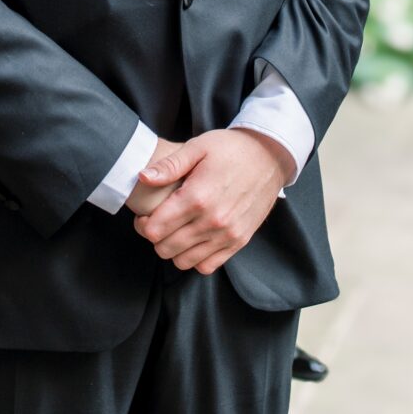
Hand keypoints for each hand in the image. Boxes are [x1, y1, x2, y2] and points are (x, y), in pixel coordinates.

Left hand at [130, 127, 292, 272]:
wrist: (270, 157)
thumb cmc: (231, 149)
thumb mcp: (198, 147)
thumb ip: (169, 165)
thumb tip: (142, 177)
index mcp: (197, 197)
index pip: (154, 229)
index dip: (143, 225)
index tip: (145, 216)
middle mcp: (212, 221)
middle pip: (165, 248)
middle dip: (155, 237)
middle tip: (158, 223)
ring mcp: (227, 234)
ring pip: (184, 261)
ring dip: (174, 250)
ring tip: (176, 232)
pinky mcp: (239, 241)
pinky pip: (207, 266)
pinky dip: (196, 258)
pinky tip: (195, 241)